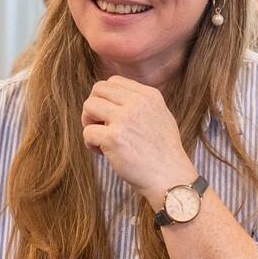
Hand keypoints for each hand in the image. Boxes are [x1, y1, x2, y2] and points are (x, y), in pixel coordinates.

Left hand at [80, 76, 196, 205]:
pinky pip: (87, 132)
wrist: (170, 178)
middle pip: (98, 89)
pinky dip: (90, 143)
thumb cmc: (163, 153)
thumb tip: (113, 98)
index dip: (106, 98)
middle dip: (93, 107)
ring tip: (100, 139)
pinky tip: (103, 153)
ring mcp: (124, 119)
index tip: (111, 116)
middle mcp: (137, 103)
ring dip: (88, 123)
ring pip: (89, 106)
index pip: (114, 81)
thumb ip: (140, 104)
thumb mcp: (160, 116)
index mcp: (149, 95)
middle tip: (99, 126)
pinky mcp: (113, 138)